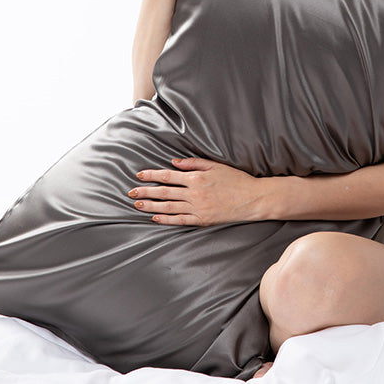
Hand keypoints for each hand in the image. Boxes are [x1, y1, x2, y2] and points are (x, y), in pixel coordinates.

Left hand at [128, 157, 263, 225]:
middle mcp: (194, 193)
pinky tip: (155, 218)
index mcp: (196, 178)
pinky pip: (180, 220)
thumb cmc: (235, 179)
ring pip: (168, 207)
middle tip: (130, 193)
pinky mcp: (202, 220)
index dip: (152, 175)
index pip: (168, 176)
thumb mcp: (215, 165)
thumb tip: (174, 162)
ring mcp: (197, 208)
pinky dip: (166, 219)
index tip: (139, 175)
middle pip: (164, 192)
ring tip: (138, 206)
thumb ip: (193, 163)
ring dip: (151, 207)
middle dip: (145, 192)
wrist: (252, 198)